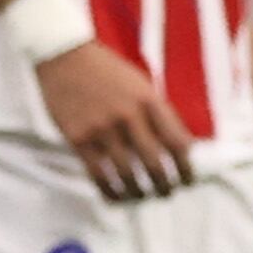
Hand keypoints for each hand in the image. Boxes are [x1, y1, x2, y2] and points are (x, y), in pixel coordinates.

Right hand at [37, 40, 196, 201]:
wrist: (64, 55)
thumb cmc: (105, 70)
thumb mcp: (139, 83)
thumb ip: (156, 112)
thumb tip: (176, 145)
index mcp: (148, 100)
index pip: (177, 142)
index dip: (186, 168)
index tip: (188, 180)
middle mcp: (128, 116)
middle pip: (154, 163)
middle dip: (165, 185)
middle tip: (166, 193)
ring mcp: (102, 128)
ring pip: (127, 174)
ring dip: (139, 192)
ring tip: (142, 196)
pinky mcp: (78, 138)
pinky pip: (98, 174)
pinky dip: (110, 191)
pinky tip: (115, 196)